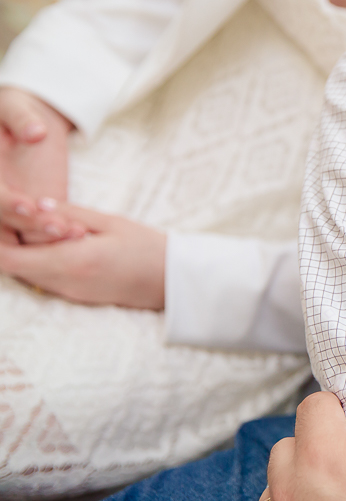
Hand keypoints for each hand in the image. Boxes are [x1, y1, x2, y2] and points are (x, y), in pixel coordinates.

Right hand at [0, 86, 80, 244]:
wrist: (33, 123)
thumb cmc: (16, 110)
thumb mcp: (15, 106)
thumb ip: (22, 119)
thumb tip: (36, 133)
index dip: (4, 202)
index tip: (28, 206)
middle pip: (2, 219)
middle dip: (29, 225)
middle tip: (59, 227)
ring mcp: (9, 206)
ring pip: (19, 230)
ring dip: (44, 236)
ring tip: (74, 233)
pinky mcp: (30, 211)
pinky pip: (38, 228)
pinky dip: (55, 233)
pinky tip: (78, 233)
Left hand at [0, 204, 165, 308]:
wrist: (174, 282)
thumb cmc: (147, 248)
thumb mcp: (110, 222)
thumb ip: (69, 213)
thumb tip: (35, 203)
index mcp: (71, 261)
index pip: (8, 257)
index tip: (6, 216)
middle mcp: (63, 282)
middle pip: (12, 263)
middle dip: (12, 238)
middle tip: (28, 213)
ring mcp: (68, 293)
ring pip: (26, 271)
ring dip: (28, 249)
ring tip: (51, 226)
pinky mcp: (75, 296)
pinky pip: (44, 277)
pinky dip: (42, 258)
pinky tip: (62, 241)